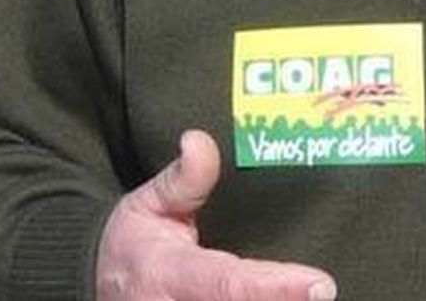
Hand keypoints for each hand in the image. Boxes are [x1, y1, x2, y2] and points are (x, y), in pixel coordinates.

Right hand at [97, 130, 335, 300]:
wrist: (99, 290)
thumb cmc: (133, 247)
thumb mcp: (147, 205)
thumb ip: (181, 179)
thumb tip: (199, 140)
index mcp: (170, 276)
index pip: (228, 284)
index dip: (276, 288)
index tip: (320, 285)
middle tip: (326, 292)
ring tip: (314, 296)